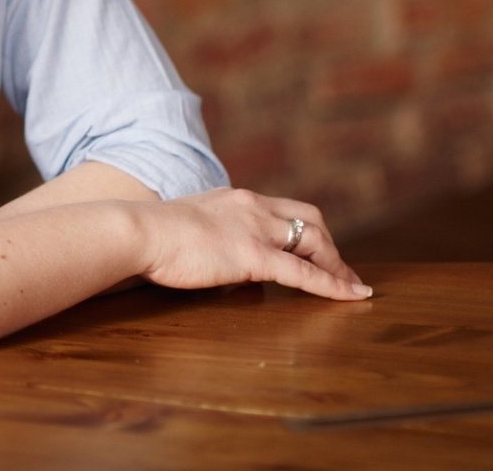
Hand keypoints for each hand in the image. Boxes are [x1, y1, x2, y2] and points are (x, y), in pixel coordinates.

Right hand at [130, 188, 371, 301]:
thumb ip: (209, 233)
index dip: (305, 229)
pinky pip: (304, 272)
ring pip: (314, 241)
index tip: (315, 249)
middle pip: (310, 218)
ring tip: (351, 285)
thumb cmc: (152, 234)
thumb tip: (218, 255)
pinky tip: (352, 295)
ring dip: (337, 264)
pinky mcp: (254, 256)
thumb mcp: (188, 224)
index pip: (284, 209)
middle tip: (340, 269)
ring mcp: (256, 230)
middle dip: (330, 245)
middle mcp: (253, 206)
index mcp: (236, 198)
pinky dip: (333, 284)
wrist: (140, 231)